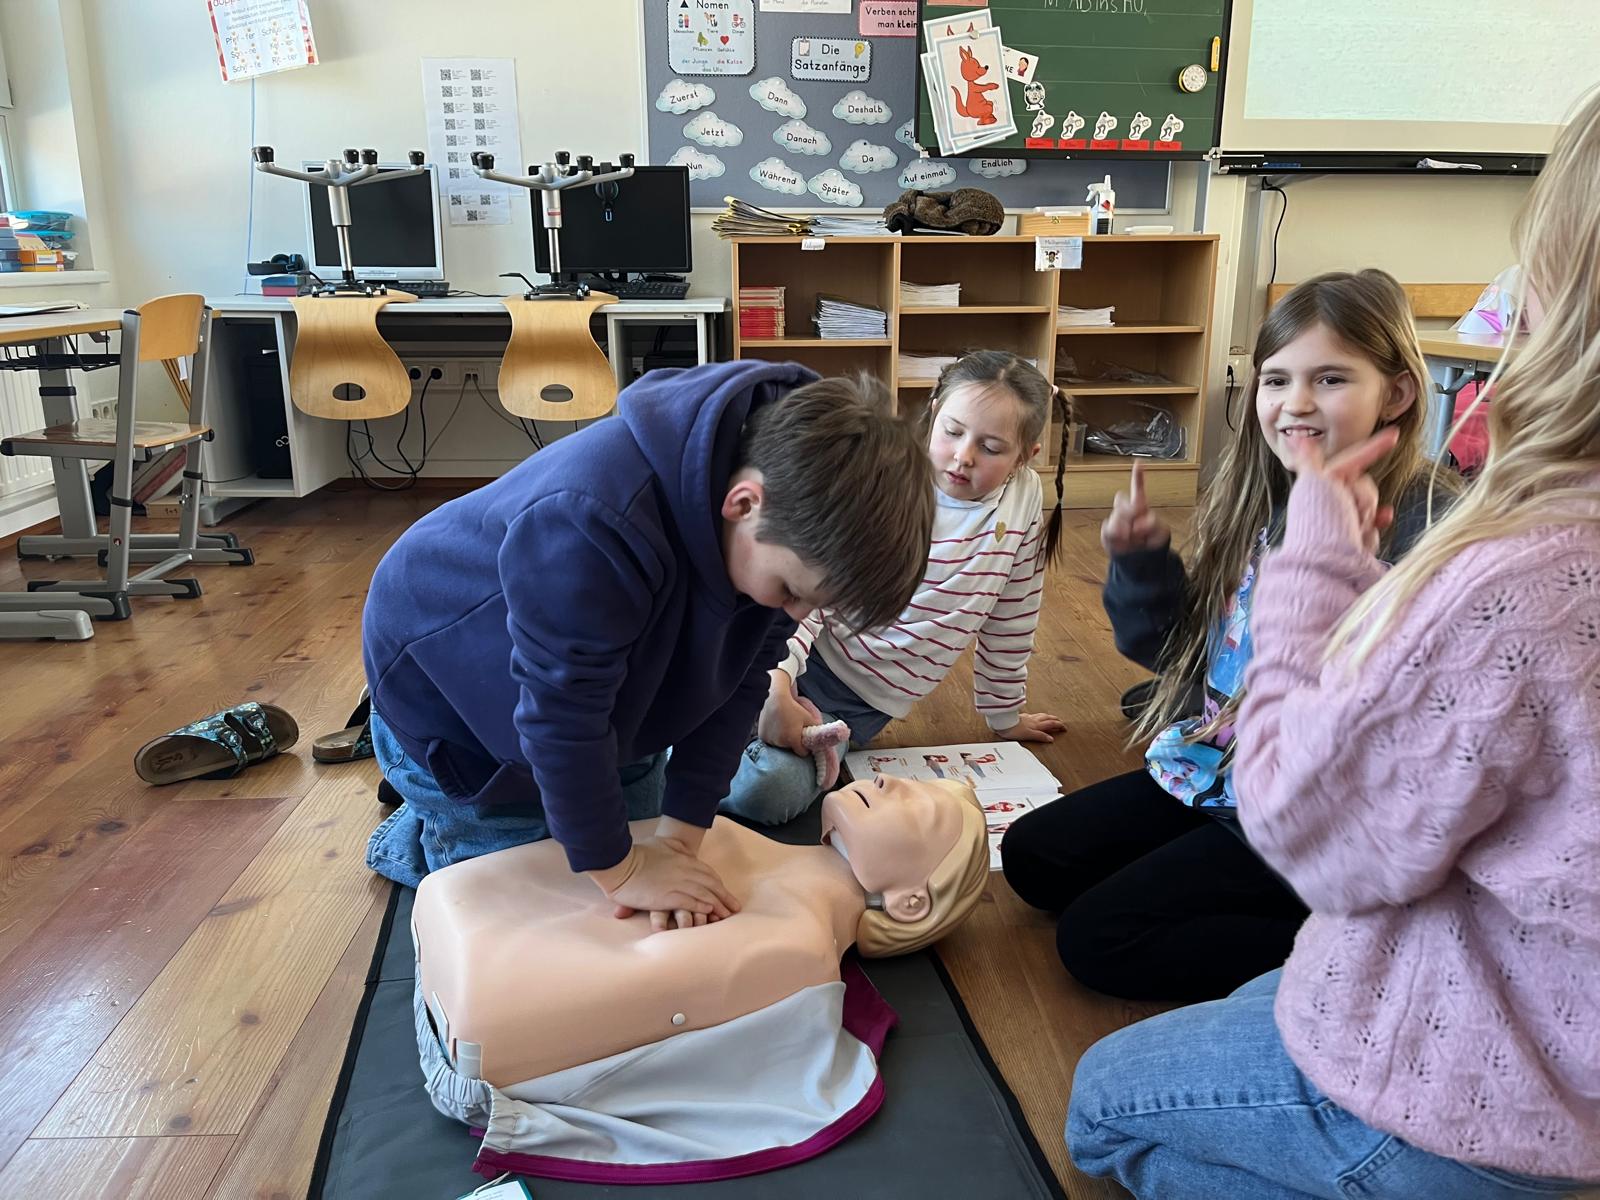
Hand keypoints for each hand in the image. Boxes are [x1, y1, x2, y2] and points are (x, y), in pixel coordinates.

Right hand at [587, 833, 740, 932]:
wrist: (621, 864)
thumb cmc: (637, 854)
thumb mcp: (660, 843)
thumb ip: (674, 846)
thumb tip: (682, 847)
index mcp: (684, 859)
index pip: (708, 873)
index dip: (719, 885)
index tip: (726, 894)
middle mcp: (685, 871)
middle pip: (711, 885)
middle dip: (724, 897)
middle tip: (733, 908)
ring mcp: (678, 884)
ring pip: (704, 895)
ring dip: (717, 906)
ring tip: (726, 915)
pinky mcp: (668, 897)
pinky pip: (691, 903)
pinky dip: (702, 908)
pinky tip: (709, 913)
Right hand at [756, 668, 809, 753]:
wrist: (775, 698)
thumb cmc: (793, 706)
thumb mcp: (809, 717)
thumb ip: (816, 728)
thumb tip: (820, 735)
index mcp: (792, 740)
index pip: (801, 752)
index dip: (805, 747)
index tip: (804, 741)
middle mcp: (780, 742)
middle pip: (790, 748)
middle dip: (792, 741)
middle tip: (793, 729)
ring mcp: (769, 739)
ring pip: (779, 744)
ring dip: (782, 739)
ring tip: (783, 726)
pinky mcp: (762, 736)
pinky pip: (770, 740)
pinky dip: (773, 736)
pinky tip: (775, 726)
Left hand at [996, 712, 1066, 743]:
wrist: (1003, 722)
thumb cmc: (1012, 729)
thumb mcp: (1029, 735)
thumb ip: (1040, 736)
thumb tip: (1050, 739)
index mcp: (1036, 724)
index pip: (1051, 724)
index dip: (1059, 725)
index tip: (1064, 728)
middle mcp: (1033, 720)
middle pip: (1048, 718)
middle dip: (1056, 720)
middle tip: (1060, 722)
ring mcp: (1028, 717)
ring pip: (1041, 715)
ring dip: (1048, 716)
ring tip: (1051, 717)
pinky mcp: (1021, 717)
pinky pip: (1033, 715)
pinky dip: (1038, 716)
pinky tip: (1035, 717)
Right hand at [1100, 462, 1169, 556]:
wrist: (1141, 560)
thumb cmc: (1151, 542)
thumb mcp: (1160, 533)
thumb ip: (1153, 524)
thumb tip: (1136, 524)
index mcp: (1140, 506)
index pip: (1138, 489)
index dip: (1137, 476)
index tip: (1139, 463)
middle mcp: (1125, 510)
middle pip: (1122, 500)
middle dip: (1130, 510)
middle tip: (1138, 525)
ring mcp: (1115, 521)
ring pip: (1117, 516)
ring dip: (1127, 528)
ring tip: (1135, 539)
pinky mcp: (1107, 533)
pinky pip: (1109, 529)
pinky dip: (1119, 537)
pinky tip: (1126, 541)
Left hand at [1288, 426, 1398, 556]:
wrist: (1328, 564)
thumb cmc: (1319, 524)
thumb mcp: (1313, 485)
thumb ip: (1310, 461)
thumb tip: (1298, 437)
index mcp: (1320, 485)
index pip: (1351, 460)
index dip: (1372, 447)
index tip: (1394, 435)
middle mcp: (1332, 501)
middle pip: (1366, 485)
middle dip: (1363, 497)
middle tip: (1351, 512)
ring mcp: (1344, 520)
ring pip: (1372, 505)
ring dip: (1366, 516)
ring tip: (1353, 529)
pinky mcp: (1354, 537)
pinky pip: (1374, 525)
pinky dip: (1376, 524)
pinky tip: (1382, 521)